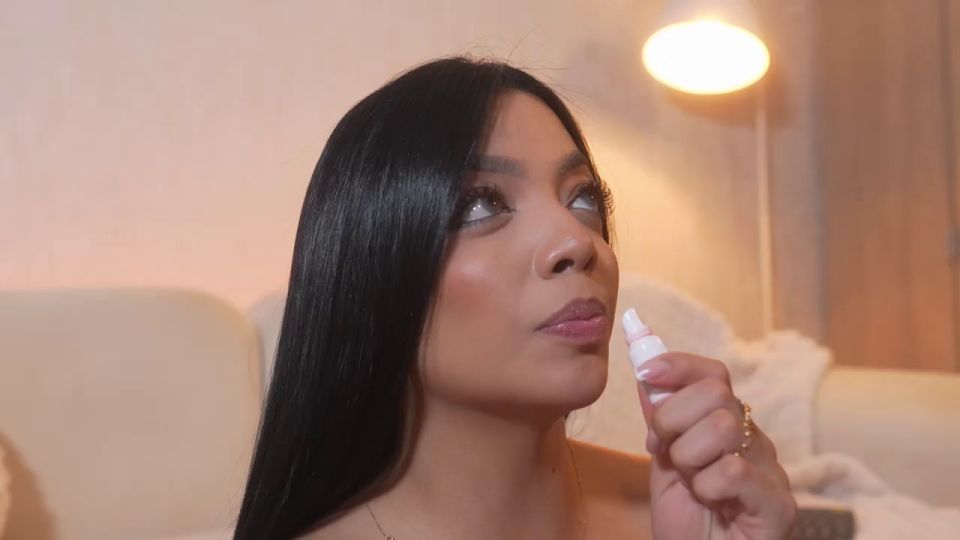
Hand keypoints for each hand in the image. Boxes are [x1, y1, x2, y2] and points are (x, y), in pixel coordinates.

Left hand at [636, 352, 796, 539]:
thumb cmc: (687, 523)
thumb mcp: (663, 467)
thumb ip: (660, 425)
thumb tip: (648, 376)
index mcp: (727, 426)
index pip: (713, 374)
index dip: (679, 366)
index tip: (646, 371)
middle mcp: (754, 440)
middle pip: (715, 392)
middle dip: (673, 418)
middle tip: (665, 451)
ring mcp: (771, 470)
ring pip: (722, 426)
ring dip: (688, 456)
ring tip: (691, 482)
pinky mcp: (779, 504)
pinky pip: (733, 471)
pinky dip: (707, 487)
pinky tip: (710, 503)